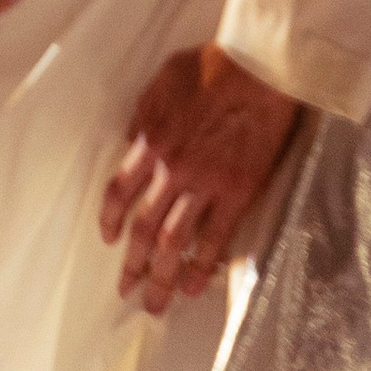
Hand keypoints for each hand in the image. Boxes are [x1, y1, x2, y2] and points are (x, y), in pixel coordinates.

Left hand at [99, 42, 301, 313]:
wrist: (261, 67)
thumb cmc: (212, 66)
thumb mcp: (163, 79)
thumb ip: (143, 113)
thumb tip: (131, 142)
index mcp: (150, 141)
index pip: (119, 191)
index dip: (110, 220)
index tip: (108, 239)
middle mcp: (172, 169)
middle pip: (142, 228)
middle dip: (132, 264)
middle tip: (127, 290)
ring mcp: (205, 184)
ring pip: (173, 242)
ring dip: (162, 277)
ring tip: (156, 303)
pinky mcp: (237, 193)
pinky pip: (215, 239)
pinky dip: (202, 267)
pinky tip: (194, 287)